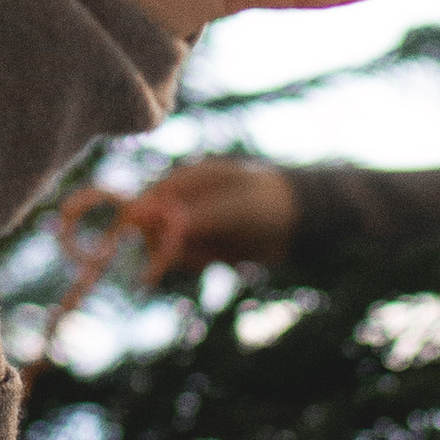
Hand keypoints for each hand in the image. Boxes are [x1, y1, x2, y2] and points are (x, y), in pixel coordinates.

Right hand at [89, 159, 299, 287]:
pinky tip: (224, 256)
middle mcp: (185, 199)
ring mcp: (193, 221)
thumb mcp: (233, 210)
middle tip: (199, 254)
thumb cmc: (269, 204)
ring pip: (169, 247)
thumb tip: (157, 223)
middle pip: (152, 228)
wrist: (300, 221)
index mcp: (188, 179)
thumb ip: (194, 217)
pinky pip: (188, 257)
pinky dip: (202, 261)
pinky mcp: (204, 240)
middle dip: (169, 246)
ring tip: (220, 253)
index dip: (138, 224)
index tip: (147, 246)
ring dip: (190, 256)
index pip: (145, 200)